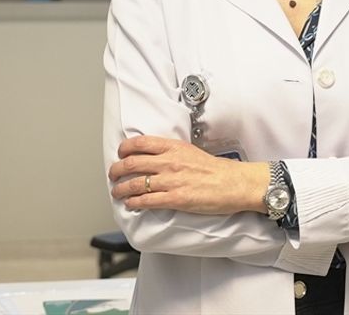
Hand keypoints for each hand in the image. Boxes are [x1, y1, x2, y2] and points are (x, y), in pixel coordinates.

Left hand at [109, 135, 267, 214]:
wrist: (234, 183)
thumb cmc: (217, 170)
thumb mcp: (192, 152)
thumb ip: (172, 153)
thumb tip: (156, 158)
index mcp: (174, 147)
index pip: (140, 143)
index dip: (124, 149)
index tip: (121, 154)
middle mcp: (169, 162)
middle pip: (131, 163)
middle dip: (116, 170)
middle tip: (113, 175)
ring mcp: (171, 181)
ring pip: (134, 184)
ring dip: (121, 189)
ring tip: (117, 192)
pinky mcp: (175, 199)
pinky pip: (146, 201)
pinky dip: (133, 203)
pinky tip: (130, 204)